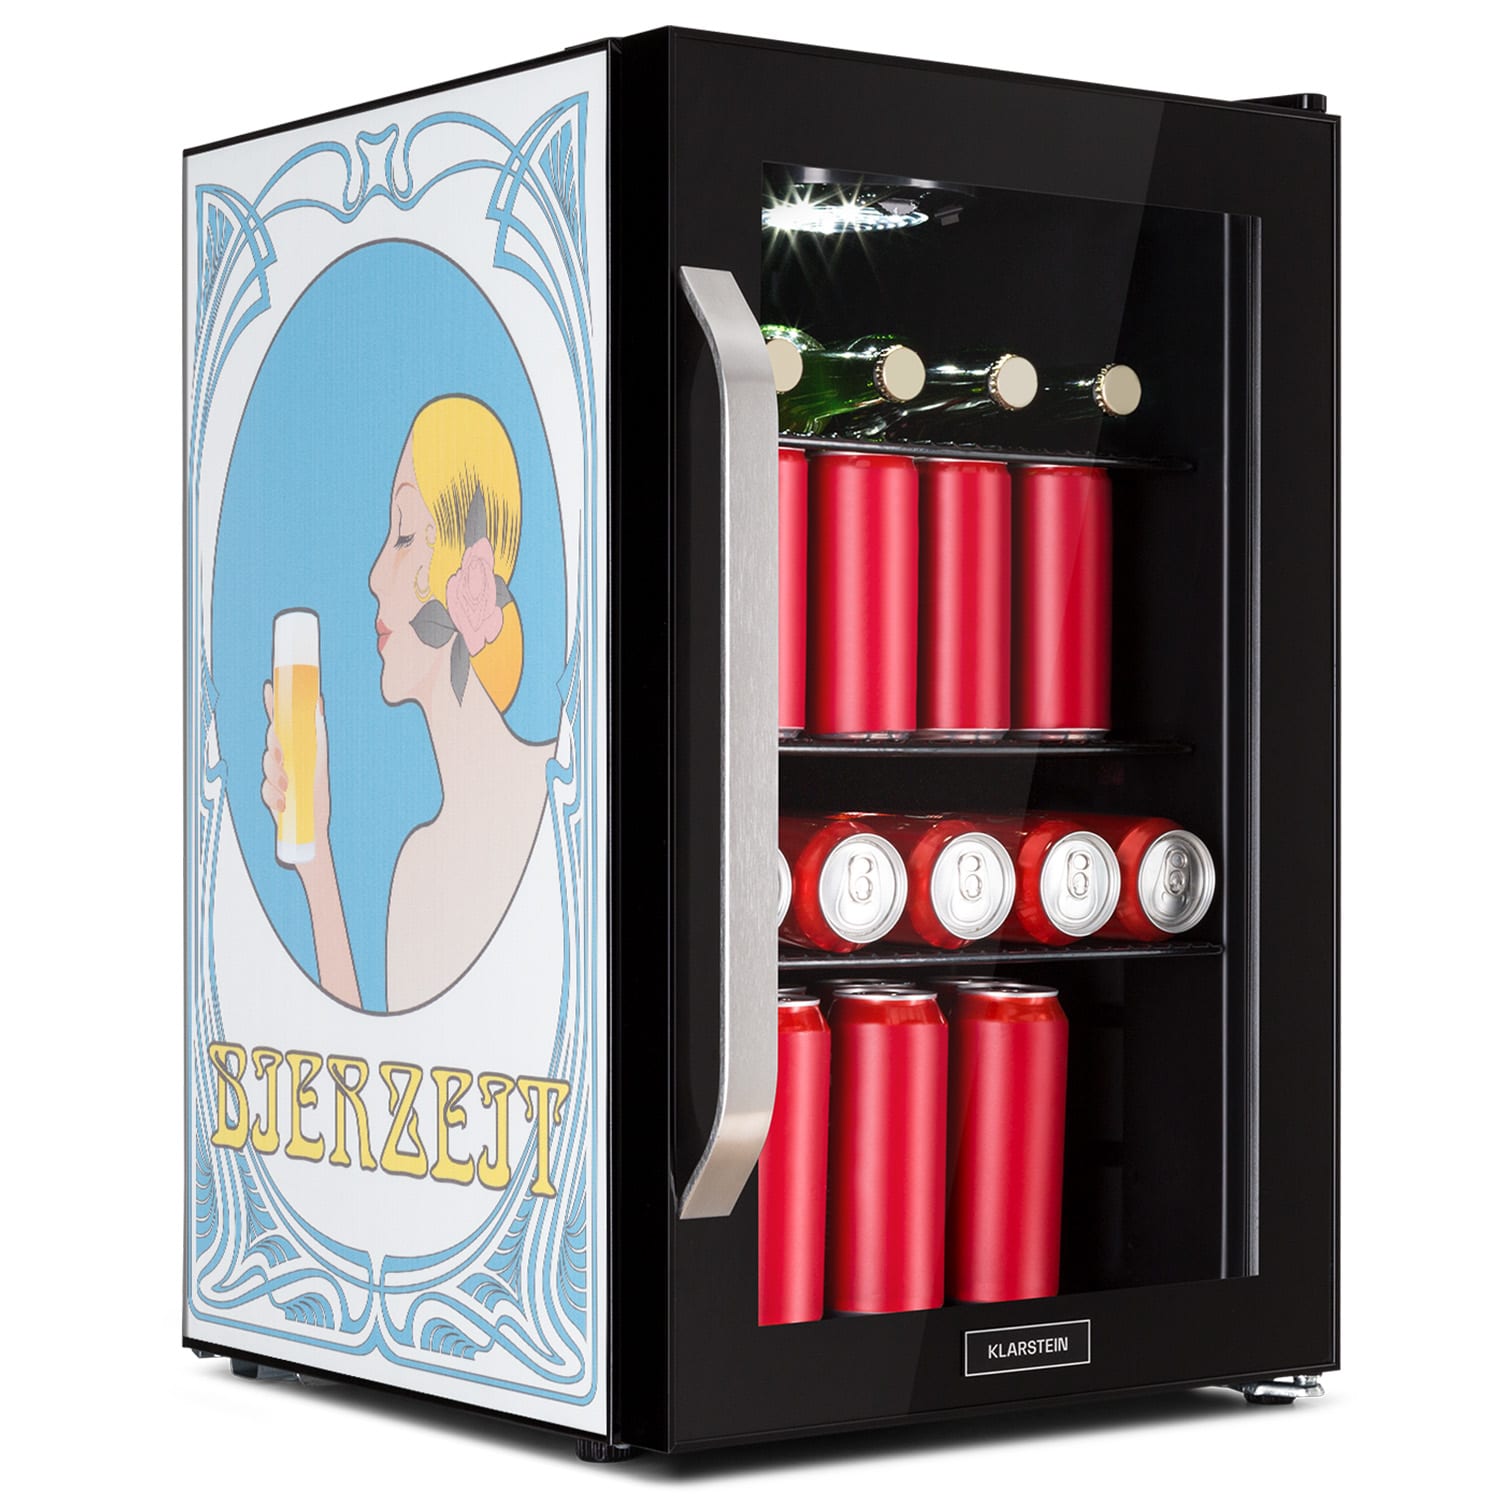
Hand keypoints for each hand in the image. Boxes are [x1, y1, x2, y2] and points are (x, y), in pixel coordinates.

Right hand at [261, 681, 330, 876]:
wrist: (313, 828)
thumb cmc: (316, 794)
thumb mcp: (319, 760)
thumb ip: (316, 732)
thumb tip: (318, 701)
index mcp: (297, 749)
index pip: (282, 723)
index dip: (274, 705)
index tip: (270, 688)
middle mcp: (285, 760)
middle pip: (271, 743)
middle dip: (274, 747)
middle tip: (281, 756)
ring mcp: (276, 777)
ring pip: (266, 766)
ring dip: (276, 776)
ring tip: (287, 787)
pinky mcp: (270, 796)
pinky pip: (265, 790)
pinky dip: (274, 797)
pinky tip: (284, 804)